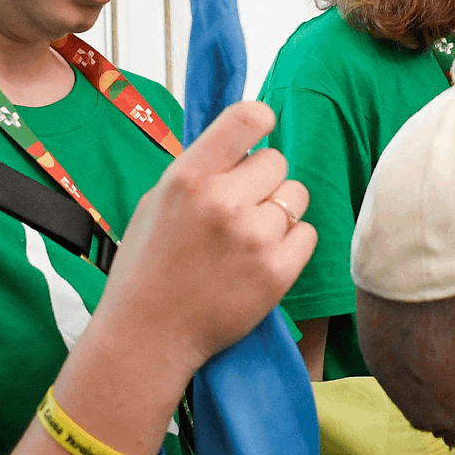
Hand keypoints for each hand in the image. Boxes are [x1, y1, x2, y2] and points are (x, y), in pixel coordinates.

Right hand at [97, 101, 315, 375]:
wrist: (147, 336)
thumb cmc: (148, 266)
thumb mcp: (157, 202)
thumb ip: (200, 170)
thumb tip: (243, 141)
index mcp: (188, 178)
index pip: (247, 118)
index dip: (261, 120)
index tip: (263, 128)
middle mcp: (222, 202)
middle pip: (278, 162)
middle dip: (264, 181)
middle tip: (240, 208)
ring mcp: (253, 238)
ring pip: (297, 197)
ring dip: (280, 212)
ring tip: (248, 237)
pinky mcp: (277, 271)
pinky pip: (308, 234)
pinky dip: (291, 245)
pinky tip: (260, 260)